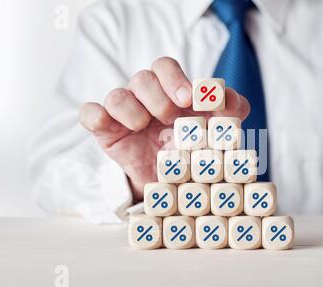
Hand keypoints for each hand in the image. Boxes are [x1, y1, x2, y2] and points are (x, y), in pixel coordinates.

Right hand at [79, 57, 249, 200]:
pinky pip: (90, 114)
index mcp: (171, 90)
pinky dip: (96, 115)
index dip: (175, 79)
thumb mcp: (216, 131)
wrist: (170, 184)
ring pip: (117, 95)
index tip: (190, 99)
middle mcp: (145, 96)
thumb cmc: (192, 149)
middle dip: (158, 97)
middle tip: (170, 118)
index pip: (165, 67)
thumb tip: (232, 101)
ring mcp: (123, 112)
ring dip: (132, 109)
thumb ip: (230, 112)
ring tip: (143, 127)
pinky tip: (108, 124)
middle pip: (143, 78)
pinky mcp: (105, 130)